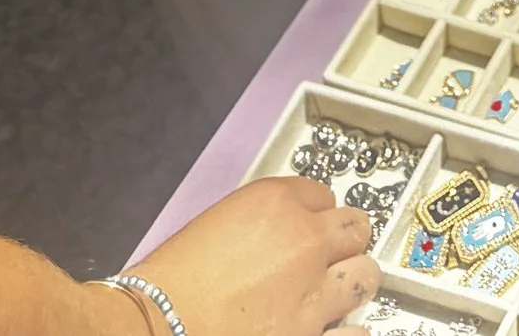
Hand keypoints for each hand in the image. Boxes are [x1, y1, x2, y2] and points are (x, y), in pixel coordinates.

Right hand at [121, 174, 379, 335]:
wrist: (153, 329)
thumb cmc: (167, 284)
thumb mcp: (217, 229)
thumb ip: (261, 227)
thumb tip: (277, 241)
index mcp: (277, 203)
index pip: (322, 196)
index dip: (313, 217)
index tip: (306, 232)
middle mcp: (306, 240)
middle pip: (355, 228)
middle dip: (342, 244)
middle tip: (327, 261)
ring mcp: (314, 294)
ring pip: (365, 275)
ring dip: (350, 284)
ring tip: (334, 297)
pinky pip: (356, 332)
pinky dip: (349, 331)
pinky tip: (335, 331)